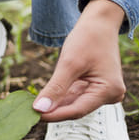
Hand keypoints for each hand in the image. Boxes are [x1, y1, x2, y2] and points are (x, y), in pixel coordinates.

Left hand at [33, 0, 126, 121]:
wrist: (98, 24)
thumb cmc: (89, 38)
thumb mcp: (69, 63)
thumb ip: (55, 88)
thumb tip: (40, 108)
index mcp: (109, 90)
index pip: (77, 110)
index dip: (54, 115)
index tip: (34, 116)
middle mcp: (109, 95)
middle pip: (76, 108)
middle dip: (53, 110)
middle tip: (29, 112)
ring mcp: (102, 92)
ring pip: (74, 103)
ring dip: (55, 104)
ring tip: (34, 106)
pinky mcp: (94, 87)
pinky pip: (75, 96)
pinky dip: (60, 97)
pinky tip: (44, 99)